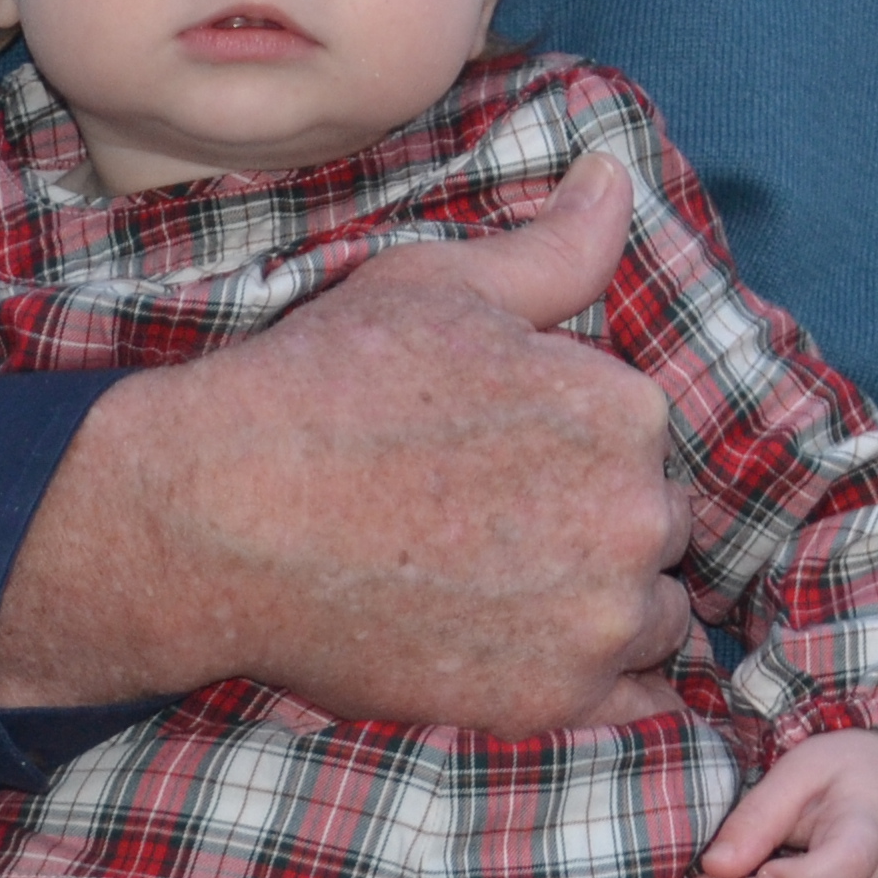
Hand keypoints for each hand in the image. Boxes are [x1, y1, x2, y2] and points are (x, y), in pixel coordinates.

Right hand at [0, 156, 696, 725]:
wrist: (221, 519)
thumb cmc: (326, 386)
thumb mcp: (443, 285)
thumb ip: (556, 246)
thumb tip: (614, 174)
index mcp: (624, 405)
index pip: (643, 435)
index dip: (579, 446)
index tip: (507, 458)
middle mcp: (636, 511)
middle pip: (656, 524)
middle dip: (600, 523)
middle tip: (497, 527)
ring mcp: (600, 617)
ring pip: (649, 613)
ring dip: (604, 606)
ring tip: (505, 592)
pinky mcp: (554, 703)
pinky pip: (635, 702)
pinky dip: (604, 685)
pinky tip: (539, 658)